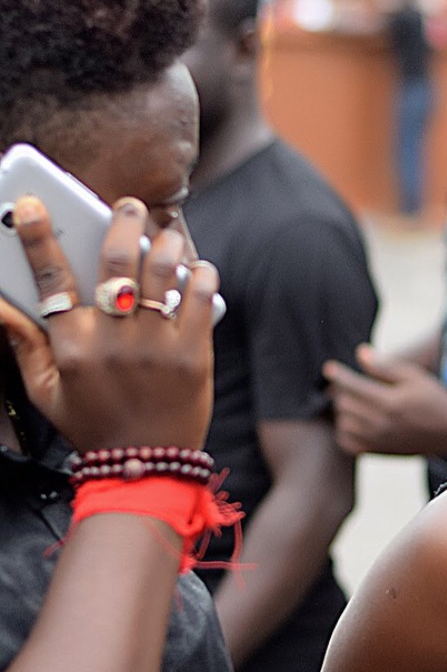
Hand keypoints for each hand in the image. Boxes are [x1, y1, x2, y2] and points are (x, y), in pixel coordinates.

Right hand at [0, 195, 215, 450]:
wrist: (145, 466)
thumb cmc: (93, 426)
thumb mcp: (45, 390)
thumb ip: (22, 343)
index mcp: (71, 346)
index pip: (50, 277)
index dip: (37, 236)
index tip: (33, 205)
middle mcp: (112, 340)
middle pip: (115, 260)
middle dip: (122, 221)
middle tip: (130, 206)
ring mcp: (156, 345)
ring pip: (161, 271)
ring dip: (165, 242)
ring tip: (166, 234)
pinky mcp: (194, 353)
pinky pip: (200, 297)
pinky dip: (200, 274)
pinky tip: (196, 267)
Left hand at [324, 344, 446, 457]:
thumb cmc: (433, 398)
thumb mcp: (414, 376)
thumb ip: (386, 366)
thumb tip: (360, 353)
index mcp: (391, 402)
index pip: (353, 386)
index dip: (338, 375)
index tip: (330, 368)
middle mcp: (383, 424)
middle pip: (344, 405)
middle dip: (342, 392)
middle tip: (347, 385)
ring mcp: (379, 441)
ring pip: (343, 424)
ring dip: (343, 411)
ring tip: (352, 402)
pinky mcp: (379, 451)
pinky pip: (347, 443)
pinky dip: (344, 431)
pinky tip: (354, 421)